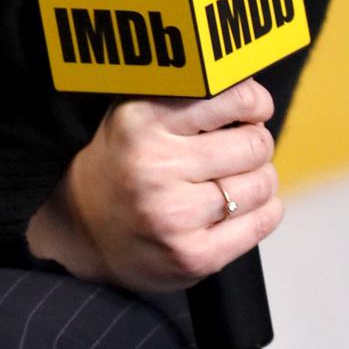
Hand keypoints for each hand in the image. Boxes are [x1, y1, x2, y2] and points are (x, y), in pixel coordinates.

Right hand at [26, 77, 281, 293]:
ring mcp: (172, 214)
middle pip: (255, 144)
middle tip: (238, 151)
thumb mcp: (138, 113)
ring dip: (259, 180)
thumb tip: (253, 92)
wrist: (85, 228)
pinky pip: (261, 222)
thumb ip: (186, 94)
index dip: (254, 102)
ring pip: (262, 184)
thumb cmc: (126, 161)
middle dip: (255, 145)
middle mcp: (153, 165)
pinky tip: (240, 208)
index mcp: (141, 120)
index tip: (253, 109)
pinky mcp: (192, 255)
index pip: (234, 98)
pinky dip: (263, 212)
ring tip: (234, 181)